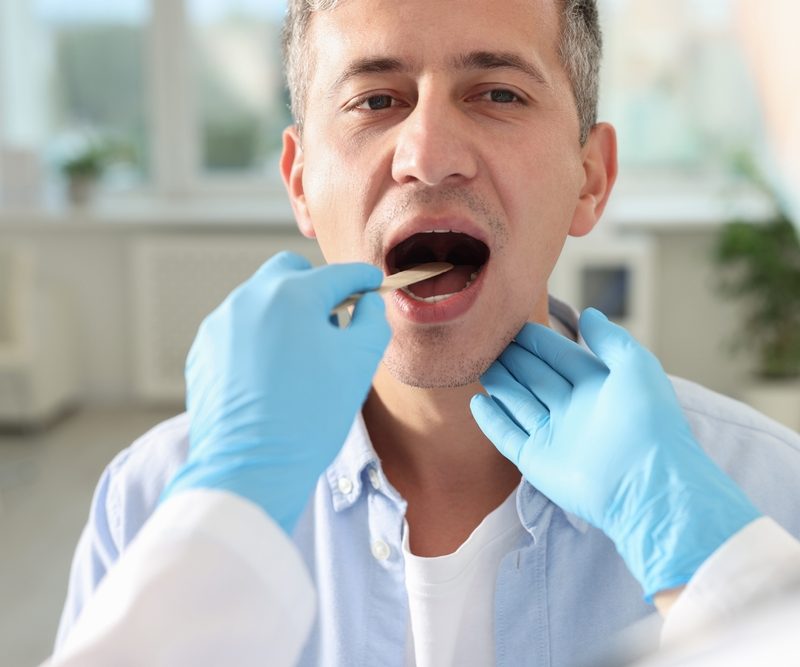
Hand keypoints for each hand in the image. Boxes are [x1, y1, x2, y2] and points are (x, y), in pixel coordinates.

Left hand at [162, 252, 390, 532]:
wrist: (251, 468)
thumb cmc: (309, 415)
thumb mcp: (359, 364)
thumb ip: (372, 321)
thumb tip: (367, 303)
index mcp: (292, 295)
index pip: (337, 274)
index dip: (361, 278)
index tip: (371, 284)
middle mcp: (250, 299)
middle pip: (289, 272)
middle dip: (315, 286)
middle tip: (333, 317)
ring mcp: (221, 325)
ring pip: (260, 301)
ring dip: (285, 315)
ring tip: (302, 354)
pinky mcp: (203, 352)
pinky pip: (237, 331)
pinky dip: (259, 340)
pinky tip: (272, 374)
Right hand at [471, 308, 760, 598]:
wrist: (646, 486)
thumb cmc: (648, 424)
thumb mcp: (636, 368)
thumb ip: (610, 339)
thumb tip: (589, 314)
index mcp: (599, 388)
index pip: (562, 357)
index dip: (539, 341)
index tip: (513, 323)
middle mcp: (575, 411)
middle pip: (536, 378)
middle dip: (514, 358)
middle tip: (486, 339)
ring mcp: (555, 437)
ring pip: (519, 403)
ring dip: (500, 383)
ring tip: (477, 363)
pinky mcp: (537, 462)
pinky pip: (509, 437)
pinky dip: (493, 420)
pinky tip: (477, 402)